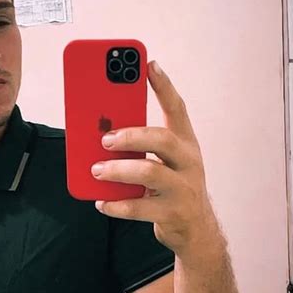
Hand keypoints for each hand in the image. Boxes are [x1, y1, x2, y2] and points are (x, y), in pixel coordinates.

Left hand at [92, 61, 217, 254]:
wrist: (197, 229)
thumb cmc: (174, 186)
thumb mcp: (165, 162)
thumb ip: (142, 147)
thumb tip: (100, 133)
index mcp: (185, 144)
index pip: (177, 109)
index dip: (163, 86)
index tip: (148, 64)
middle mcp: (188, 162)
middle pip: (162, 139)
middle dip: (131, 135)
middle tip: (104, 138)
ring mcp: (183, 189)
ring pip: (150, 173)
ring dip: (118, 170)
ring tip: (96, 170)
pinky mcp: (172, 214)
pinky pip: (140, 208)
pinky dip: (116, 204)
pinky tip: (101, 202)